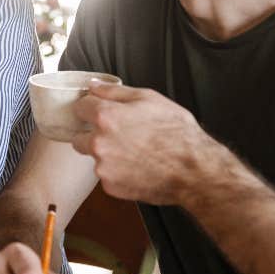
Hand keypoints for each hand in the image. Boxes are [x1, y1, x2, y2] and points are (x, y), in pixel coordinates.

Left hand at [71, 80, 223, 204]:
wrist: (194, 170)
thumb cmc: (176, 132)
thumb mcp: (149, 98)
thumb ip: (114, 91)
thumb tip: (93, 86)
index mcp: (106, 117)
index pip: (80, 108)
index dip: (91, 108)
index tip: (100, 112)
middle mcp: (99, 143)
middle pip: (80, 137)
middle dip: (94, 135)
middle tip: (121, 136)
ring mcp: (103, 168)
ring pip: (95, 158)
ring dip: (107, 155)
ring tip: (135, 153)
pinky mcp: (111, 187)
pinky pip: (107, 176)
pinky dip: (118, 173)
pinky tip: (138, 167)